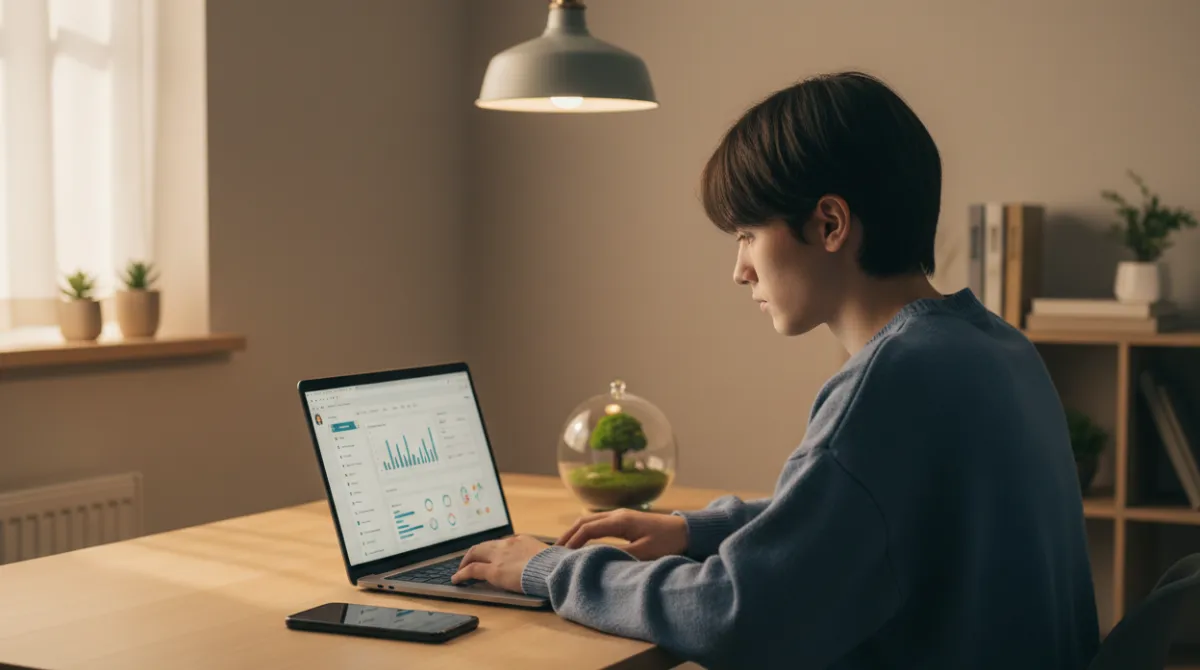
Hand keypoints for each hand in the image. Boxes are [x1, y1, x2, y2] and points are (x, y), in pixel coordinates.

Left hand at [451, 535, 548, 592]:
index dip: (493, 550)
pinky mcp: (494, 571)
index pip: (502, 543)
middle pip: (485, 545)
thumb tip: (543, 566)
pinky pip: (472, 570)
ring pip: (475, 553)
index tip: (490, 555)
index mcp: (522, 540)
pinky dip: (462, 574)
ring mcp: (500, 557)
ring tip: (461, 569)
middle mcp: (508, 544)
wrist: (554, 570)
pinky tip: (457, 579)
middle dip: (474, 552)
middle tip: (469, 560)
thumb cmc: (557, 567)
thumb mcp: (549, 556)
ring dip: (466, 561)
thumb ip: (540, 559)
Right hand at [556, 508, 687, 559]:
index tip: (562, 555)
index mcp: (620, 521)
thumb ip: (621, 555)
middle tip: (554, 550)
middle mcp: (617, 514)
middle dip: (568, 535)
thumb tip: (597, 559)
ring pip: (590, 519)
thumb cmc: (668, 542)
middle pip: (584, 521)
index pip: (588, 529)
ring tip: (563, 546)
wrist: (687, 530)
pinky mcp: (625, 519)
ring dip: (575, 531)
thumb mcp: (645, 553)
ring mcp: (621, 515)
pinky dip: (585, 530)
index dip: (573, 542)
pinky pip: (598, 522)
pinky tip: (582, 541)